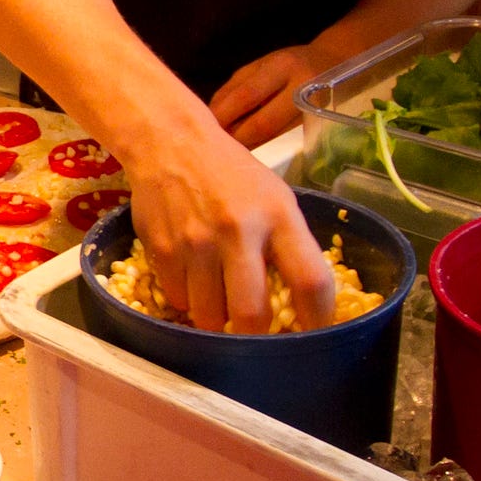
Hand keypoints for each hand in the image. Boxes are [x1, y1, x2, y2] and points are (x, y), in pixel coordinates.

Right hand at [125, 123, 334, 334]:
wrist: (171, 143)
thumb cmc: (232, 174)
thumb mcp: (275, 198)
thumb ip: (288, 245)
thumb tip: (297, 303)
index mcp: (278, 216)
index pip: (310, 280)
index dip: (318, 318)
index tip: (316, 334)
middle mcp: (238, 230)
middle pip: (251, 315)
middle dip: (254, 337)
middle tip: (255, 334)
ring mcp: (195, 242)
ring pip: (209, 315)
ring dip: (216, 318)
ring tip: (218, 297)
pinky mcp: (161, 249)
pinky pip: (178, 299)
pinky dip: (187, 299)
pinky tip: (191, 275)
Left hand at [205, 45, 328, 147]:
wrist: (335, 62)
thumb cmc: (288, 65)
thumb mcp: (259, 66)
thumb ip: (234, 89)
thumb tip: (211, 118)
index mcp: (281, 66)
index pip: (247, 96)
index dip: (224, 116)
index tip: (204, 128)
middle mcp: (301, 88)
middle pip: (263, 124)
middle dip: (236, 138)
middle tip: (216, 148)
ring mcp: (314, 111)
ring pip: (275, 138)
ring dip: (248, 147)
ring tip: (229, 153)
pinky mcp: (320, 127)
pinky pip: (285, 142)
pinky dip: (263, 147)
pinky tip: (250, 151)